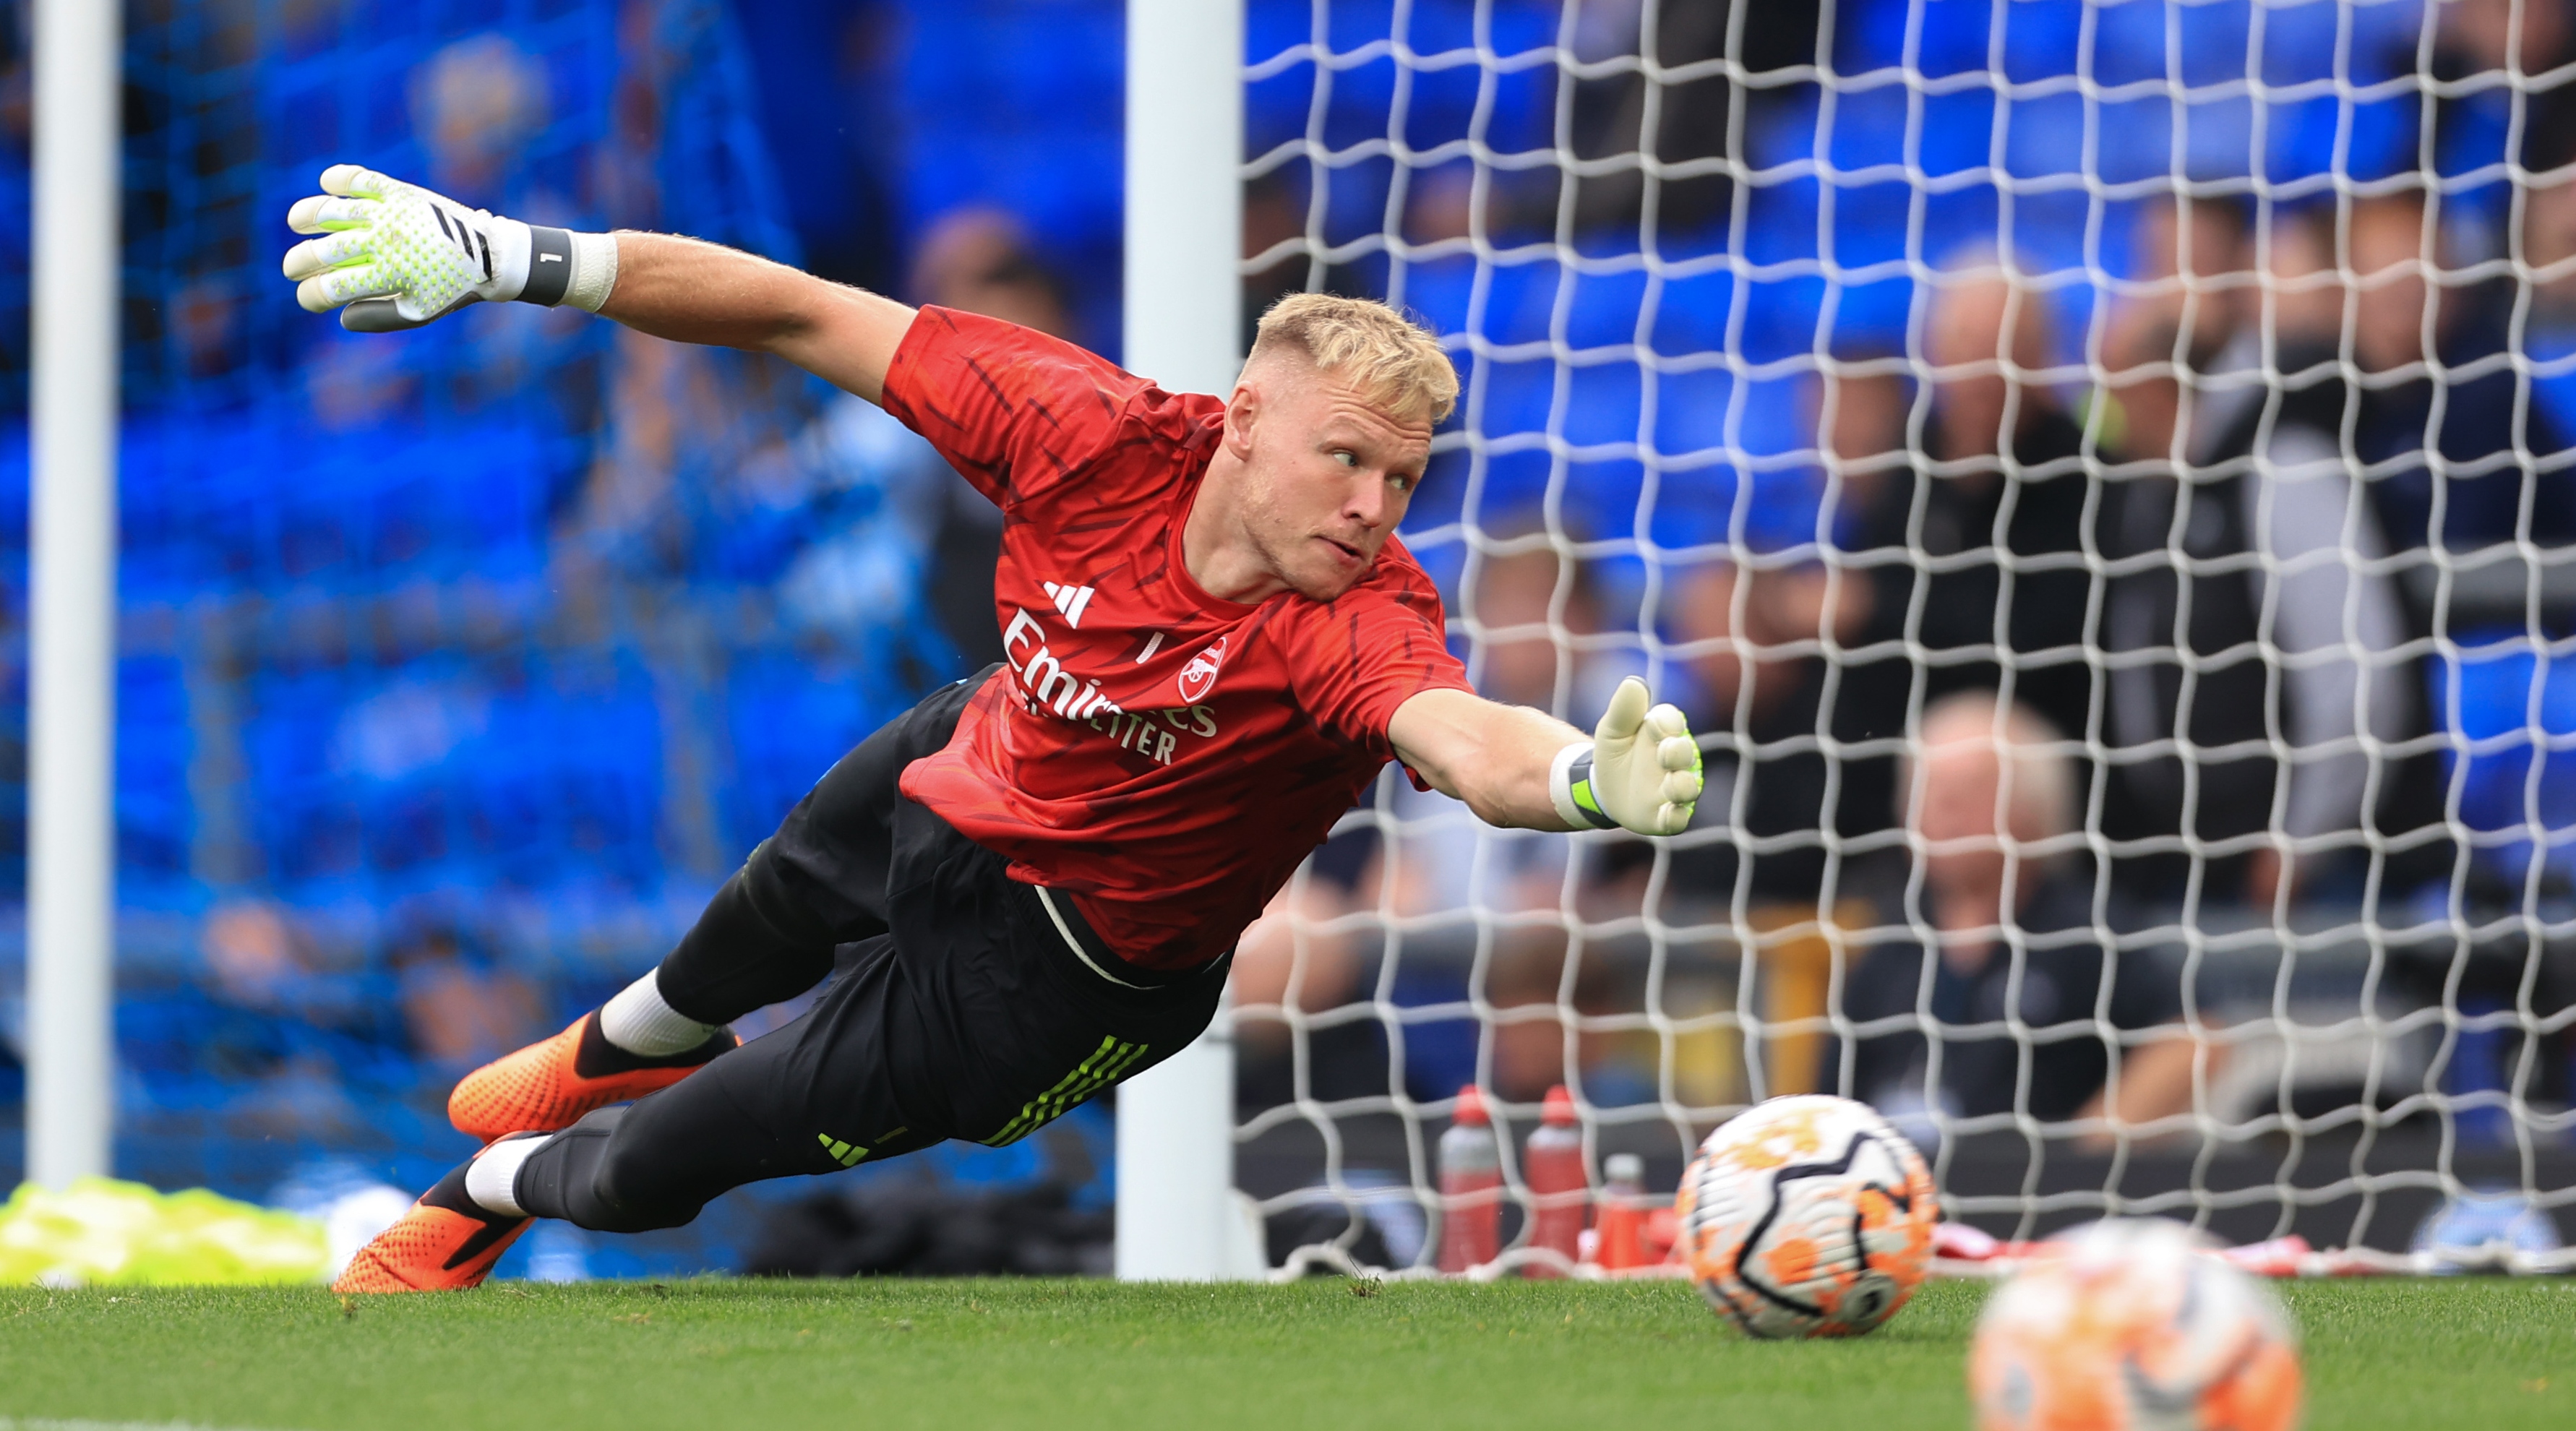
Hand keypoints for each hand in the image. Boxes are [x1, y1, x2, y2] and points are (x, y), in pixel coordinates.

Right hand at [281, 165, 533, 331]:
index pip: (333, 288)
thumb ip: (378, 317)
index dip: (312, 296)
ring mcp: (390, 215)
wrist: (486, 255)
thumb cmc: (447, 286)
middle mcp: (385, 243)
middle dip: (300, 262)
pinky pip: (361, 179)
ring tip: (296, 223)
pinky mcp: (399, 193)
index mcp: (389, 276)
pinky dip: (341, 178)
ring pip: (333, 211)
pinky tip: (327, 184)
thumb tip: (339, 316)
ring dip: (307, 216)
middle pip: (326, 252)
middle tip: (292, 267)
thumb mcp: (418, 311)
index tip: (308, 298)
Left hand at [1587, 676, 1702, 835]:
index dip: (1667, 722)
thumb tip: (1635, 683)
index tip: (1654, 724)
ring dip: (1683, 785)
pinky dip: (1676, 817)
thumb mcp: (1612, 729)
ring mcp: (1671, 788)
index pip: (1672, 721)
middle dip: (1679, 752)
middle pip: (1686, 752)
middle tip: (1666, 751)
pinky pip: (1678, 819)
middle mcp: (1674, 760)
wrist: (1603, 788)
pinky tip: (1668, 813)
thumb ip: (1624, 708)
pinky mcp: (1664, 815)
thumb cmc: (1614, 752)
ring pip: (1688, 787)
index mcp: (1663, 733)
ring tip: (1673, 783)